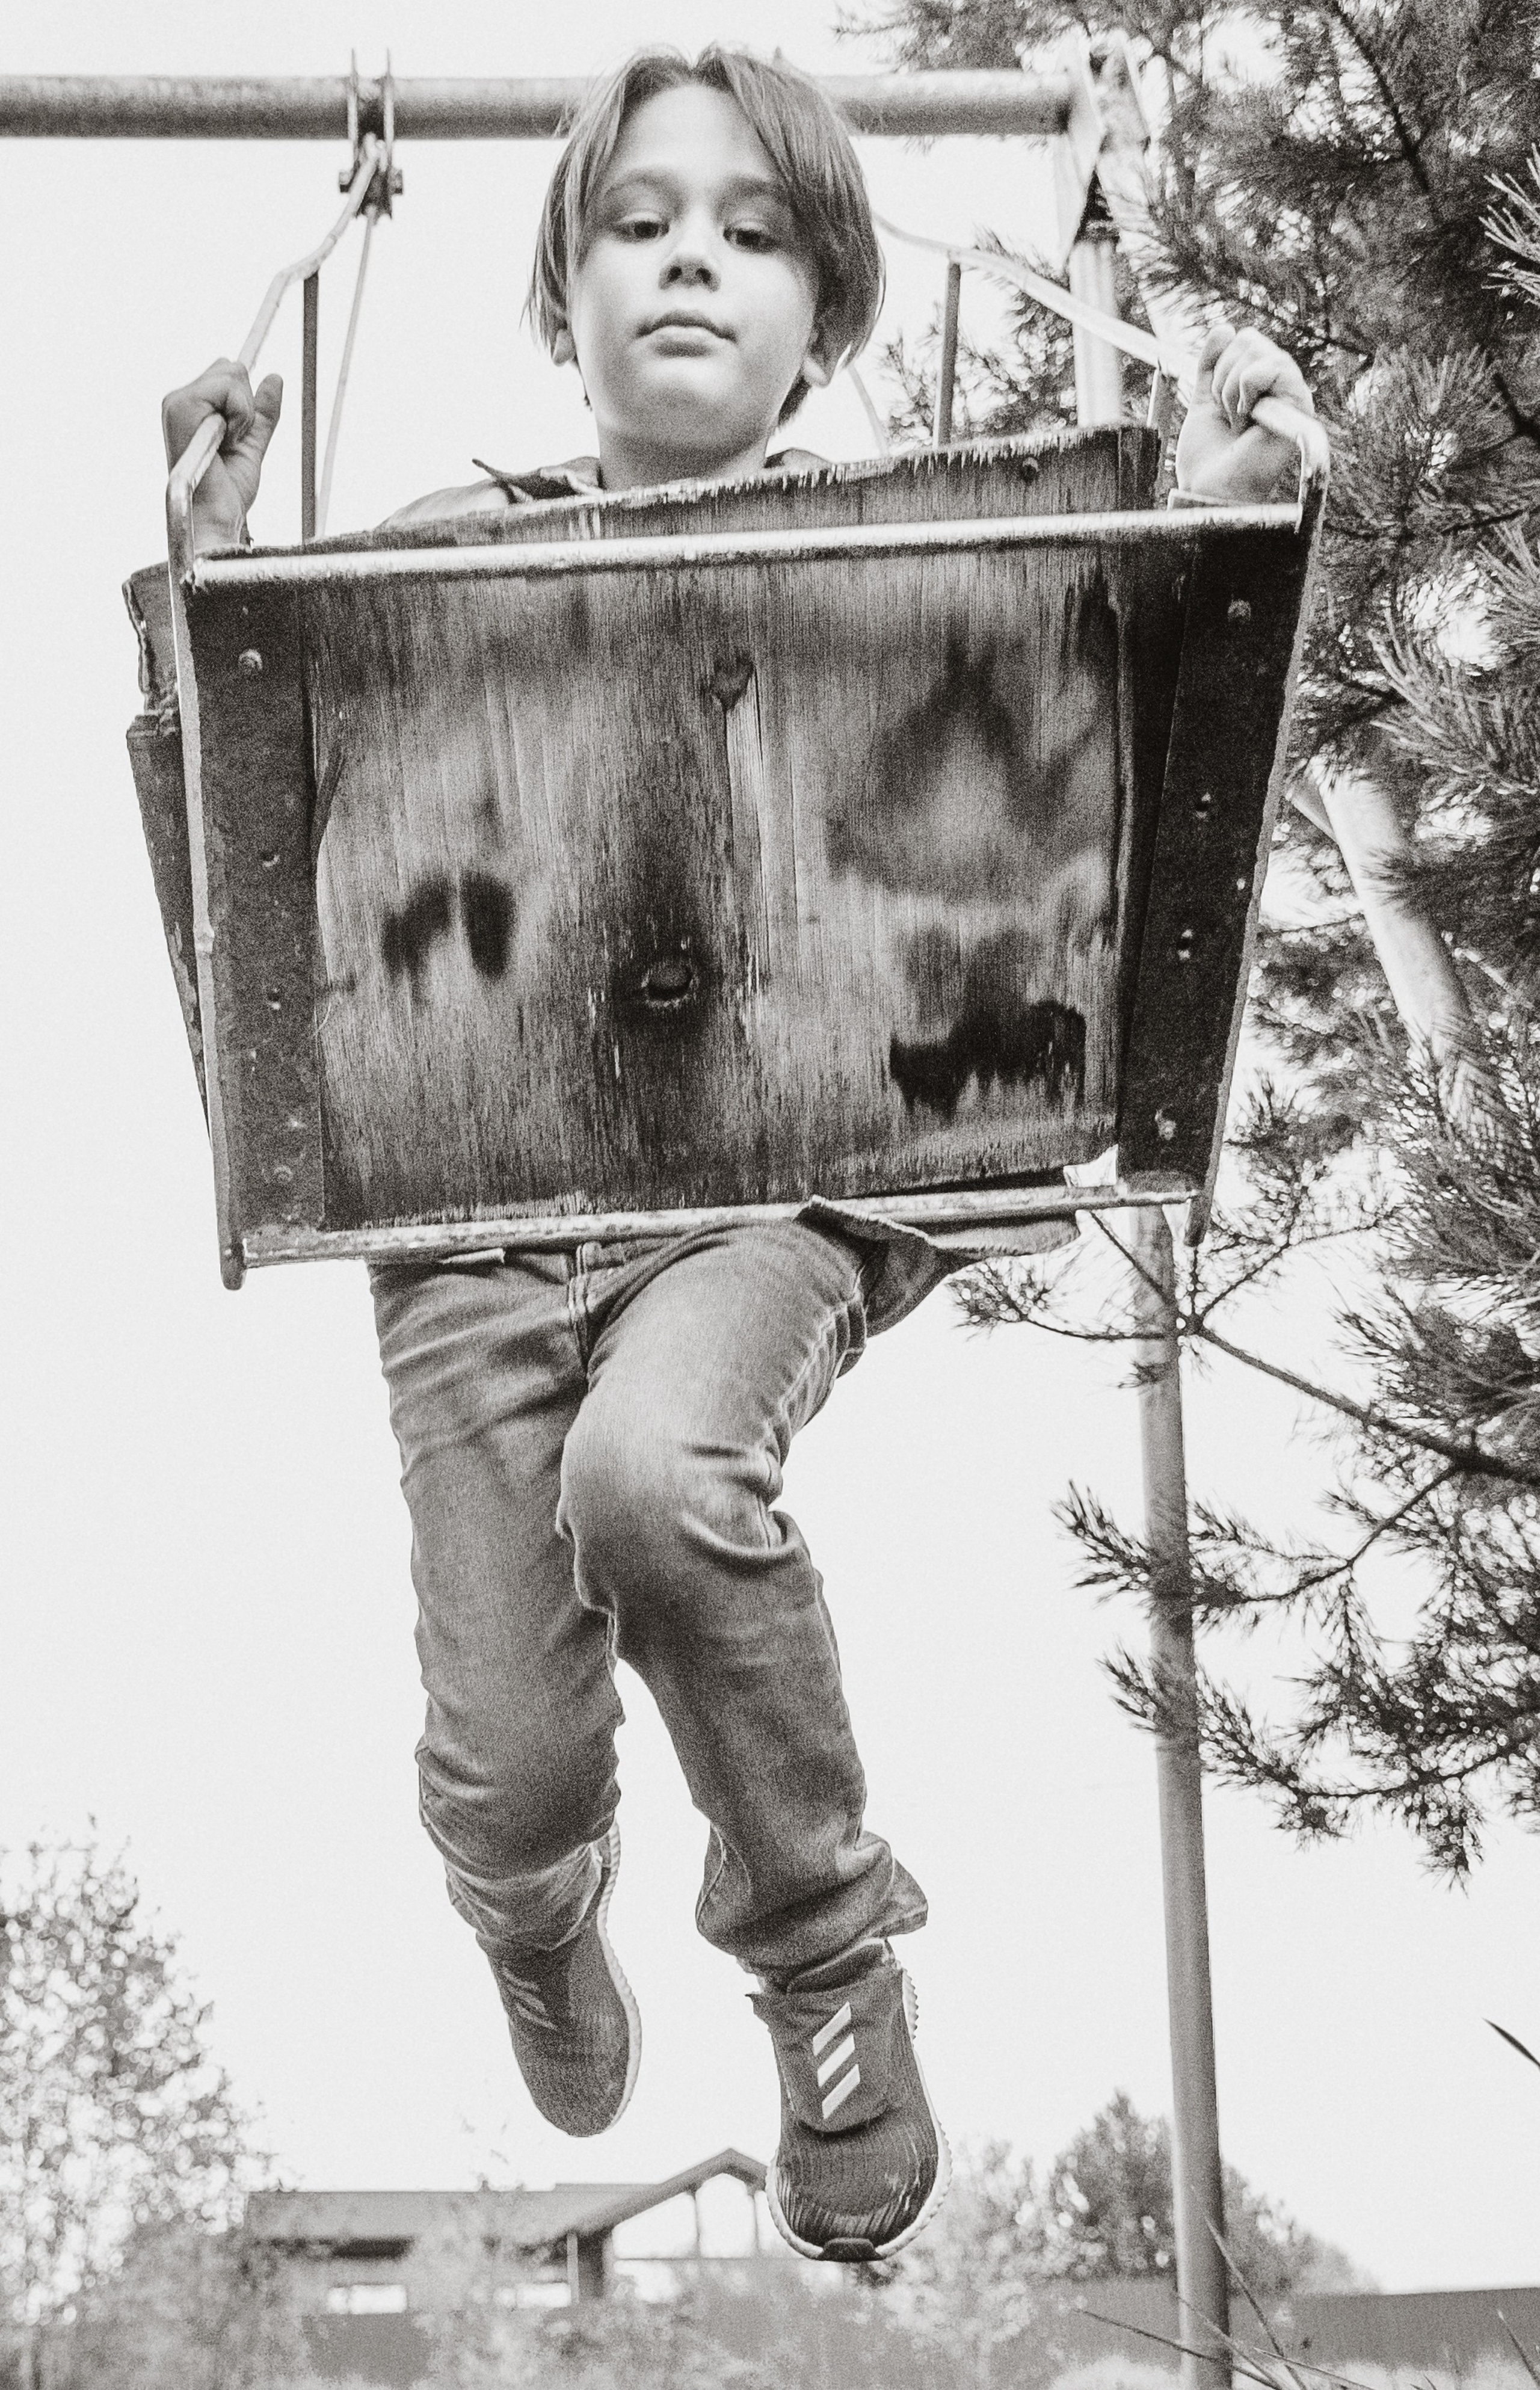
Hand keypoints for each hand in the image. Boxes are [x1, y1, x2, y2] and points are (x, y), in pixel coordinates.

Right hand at [161, 360, 282, 549]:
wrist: (216, 516)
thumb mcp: (252, 444)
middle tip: (231, 442)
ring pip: (232, 372)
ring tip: (226, 443)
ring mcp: (177, 401)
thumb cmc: (228, 492)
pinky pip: (228, 386)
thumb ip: (262, 412)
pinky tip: (224, 440)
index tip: (234, 438)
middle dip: (245, 405)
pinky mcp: (180, 405)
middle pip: (231, 366)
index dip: (243, 404)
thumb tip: (275, 377)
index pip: (228, 374)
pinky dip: (239, 416)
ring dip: (243, 413)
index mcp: (190, 408)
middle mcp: (178, 400)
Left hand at [1174, 321, 1312, 504]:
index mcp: (1259, 385)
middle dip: (1223, 377)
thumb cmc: (1208, 458)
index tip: (1216, 405)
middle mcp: (1279, 387)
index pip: (1242, 340)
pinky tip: (1248, 420)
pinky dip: (1247, 389)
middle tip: (1226, 415)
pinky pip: (1273, 366)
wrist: (1210, 489)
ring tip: (1236, 421)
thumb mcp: (1204, 402)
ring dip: (1231, 388)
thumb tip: (1225, 328)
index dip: (1219, 365)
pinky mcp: (1300, 405)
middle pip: (1250, 338)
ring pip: (1258, 350)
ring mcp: (1291, 394)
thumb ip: (1211, 366)